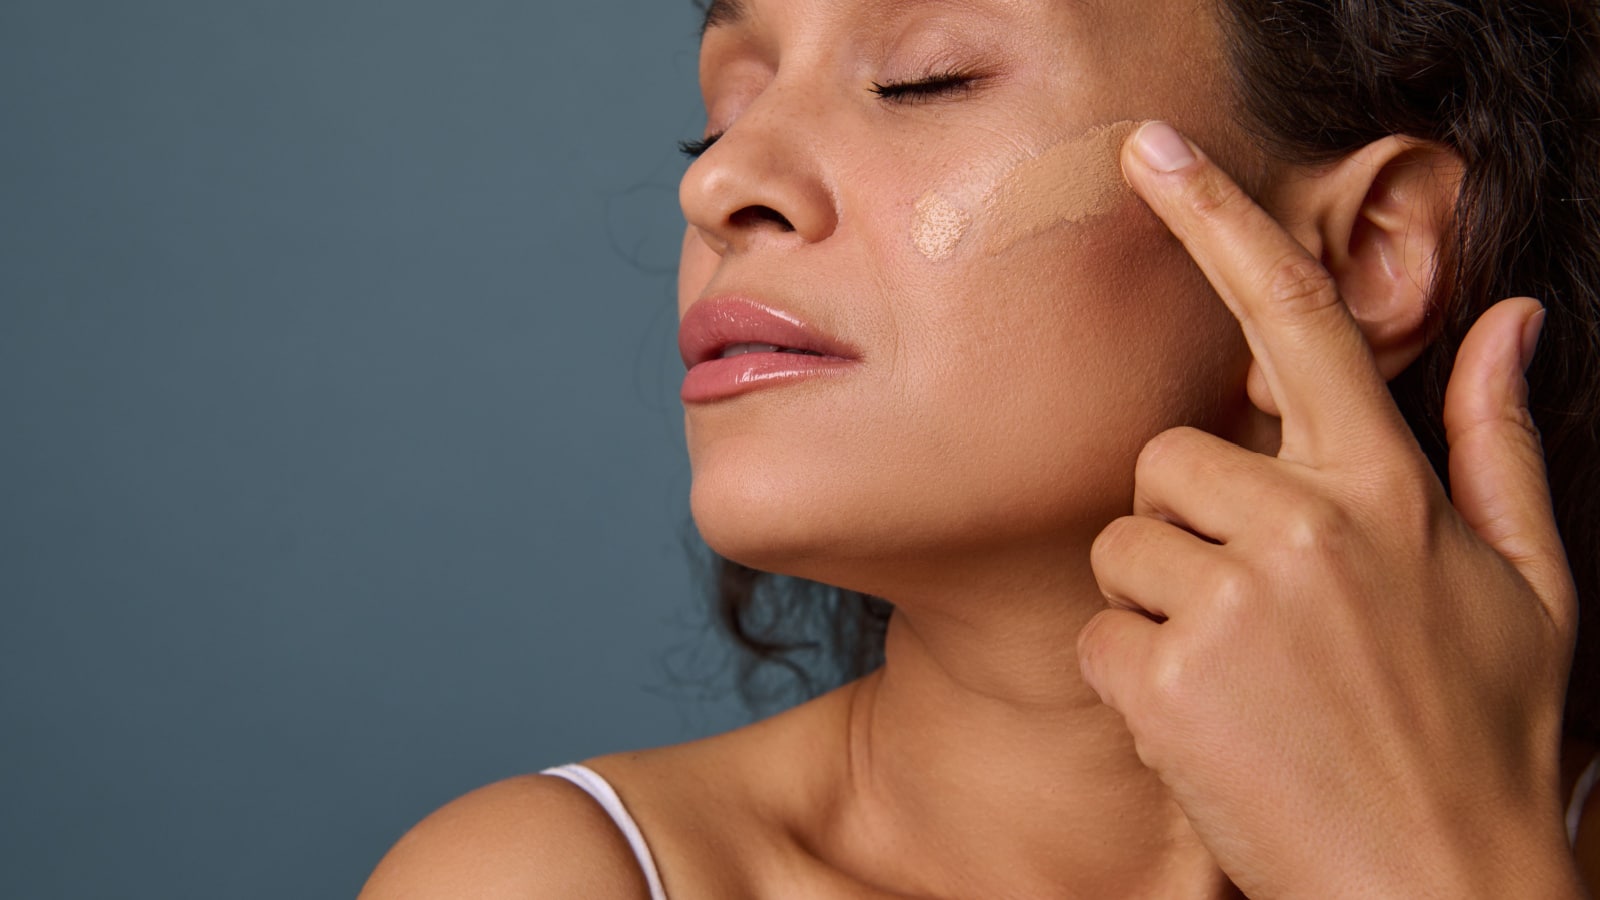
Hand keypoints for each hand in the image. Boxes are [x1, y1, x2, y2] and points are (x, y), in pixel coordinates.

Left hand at [1076, 122, 1583, 897]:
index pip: (1299, 321)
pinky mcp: (1167, 676)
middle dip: (1190, 519)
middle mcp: (1308, 525)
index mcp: (1388, 490)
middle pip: (1167, 455)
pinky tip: (1208, 721)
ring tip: (1241, 672)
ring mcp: (1233, 600)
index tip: (1153, 153)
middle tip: (1254, 605)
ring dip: (1160, 602)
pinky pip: (1096, 633)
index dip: (1222, 221)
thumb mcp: (1529, 586)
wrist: (1438, 888)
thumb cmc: (1484, 737)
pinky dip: (1133, 677)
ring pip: (1123, 542)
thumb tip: (1513, 317)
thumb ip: (1500, 443)